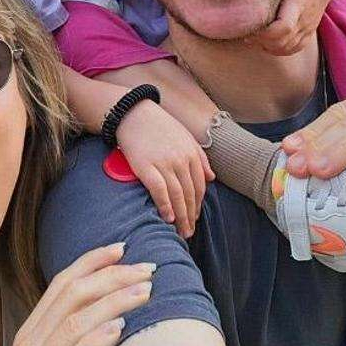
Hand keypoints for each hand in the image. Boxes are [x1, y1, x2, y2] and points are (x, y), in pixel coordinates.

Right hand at [0, 243, 153, 345]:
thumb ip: (65, 336)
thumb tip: (106, 306)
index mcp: (30, 333)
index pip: (61, 285)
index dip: (90, 262)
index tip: (121, 248)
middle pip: (71, 298)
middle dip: (111, 277)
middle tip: (147, 269)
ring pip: (73, 325)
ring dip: (113, 303)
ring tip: (144, 293)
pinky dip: (93, 344)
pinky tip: (117, 330)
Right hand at [116, 100, 213, 237]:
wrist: (134, 113)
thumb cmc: (159, 125)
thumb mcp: (185, 137)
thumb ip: (200, 157)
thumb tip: (212, 178)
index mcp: (192, 154)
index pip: (200, 186)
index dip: (198, 205)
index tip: (195, 217)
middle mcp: (181, 160)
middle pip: (190, 194)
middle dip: (191, 216)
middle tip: (189, 232)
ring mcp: (164, 163)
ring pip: (177, 196)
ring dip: (180, 216)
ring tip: (180, 231)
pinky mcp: (146, 167)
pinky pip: (159, 191)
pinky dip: (165, 206)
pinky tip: (167, 218)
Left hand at [250, 0, 339, 55]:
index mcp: (301, 6)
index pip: (283, 28)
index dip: (264, 33)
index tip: (249, 28)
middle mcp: (305, 21)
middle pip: (281, 42)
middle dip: (260, 41)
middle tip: (245, 32)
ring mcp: (306, 29)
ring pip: (285, 48)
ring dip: (266, 46)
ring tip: (251, 37)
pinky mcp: (306, 33)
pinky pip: (292, 49)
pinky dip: (276, 49)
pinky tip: (263, 42)